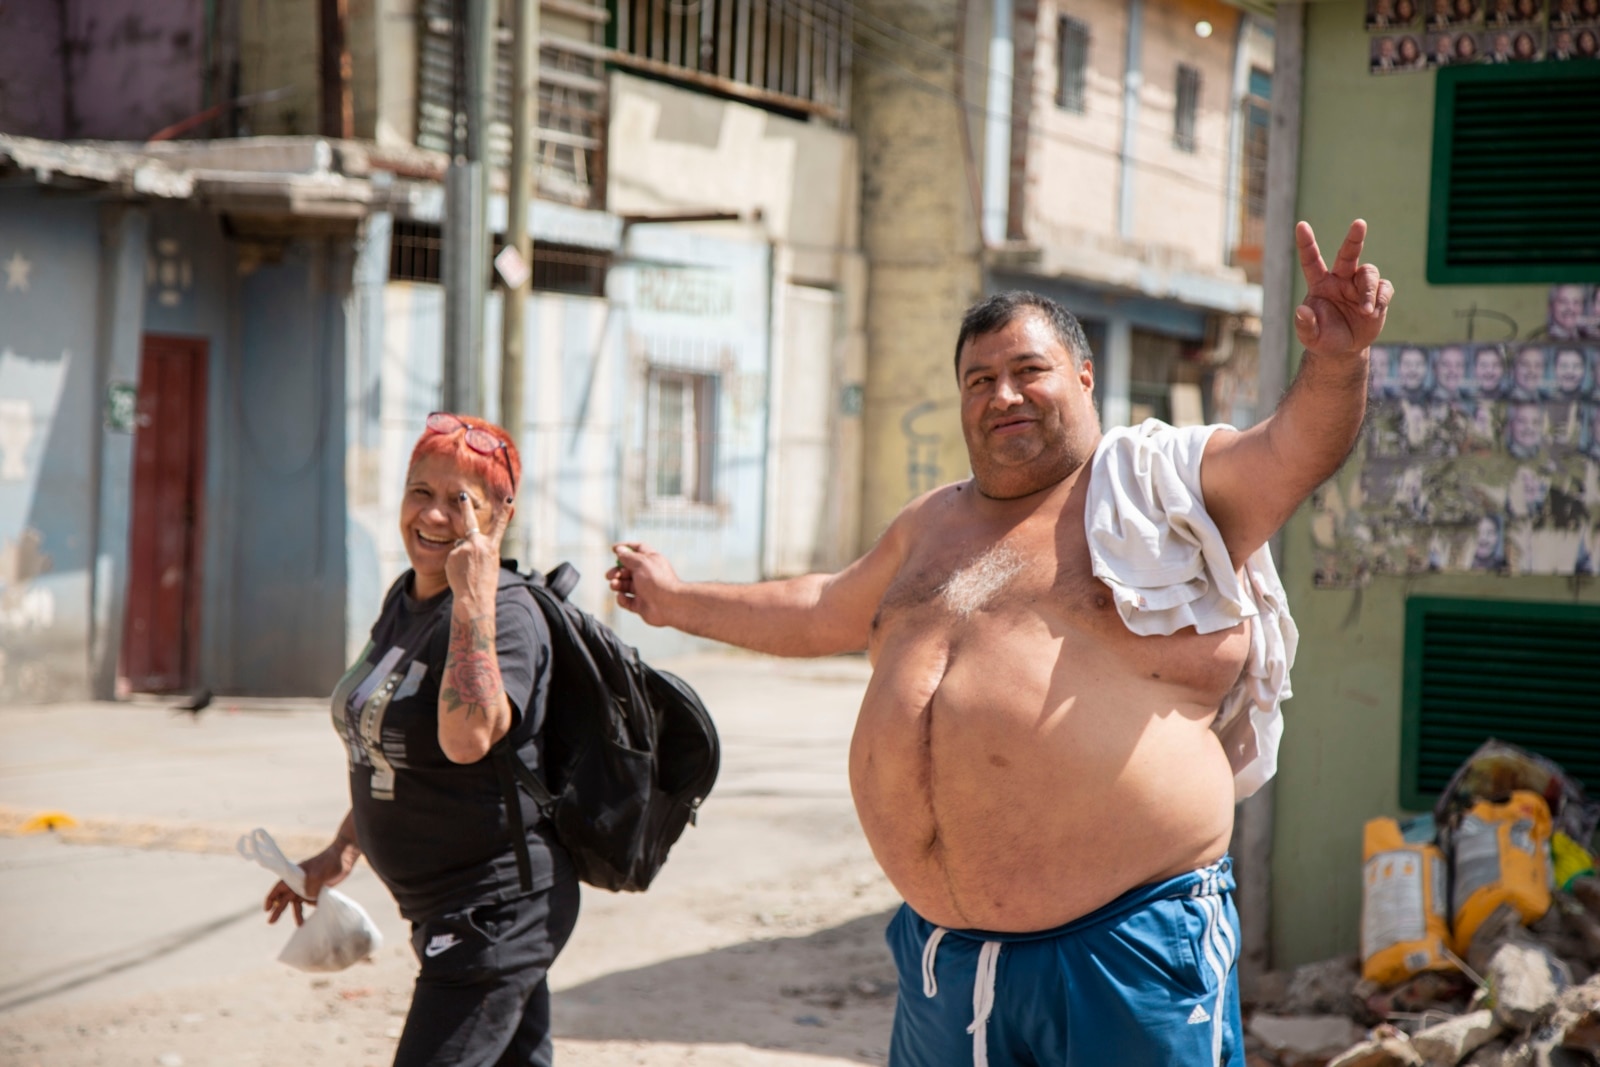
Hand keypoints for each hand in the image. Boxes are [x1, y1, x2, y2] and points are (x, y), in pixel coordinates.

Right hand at [263, 839, 358, 926]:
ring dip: (297, 913)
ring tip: (300, 924)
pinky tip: (312, 915)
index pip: (278, 887)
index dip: (271, 898)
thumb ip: (310, 887)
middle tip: (271, 922)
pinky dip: (309, 908)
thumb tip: (307, 899)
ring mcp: (307, 886)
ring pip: (297, 902)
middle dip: (278, 910)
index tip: (267, 909)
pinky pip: (309, 902)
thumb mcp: (317, 874)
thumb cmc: (328, 862)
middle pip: (285, 897)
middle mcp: (298, 882)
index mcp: (294, 876)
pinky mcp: (317, 890)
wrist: (344, 858)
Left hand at [444, 492, 512, 608]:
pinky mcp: (451, 555)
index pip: (500, 526)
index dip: (504, 512)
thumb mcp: (490, 564)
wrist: (474, 598)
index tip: (508, 499)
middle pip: (469, 522)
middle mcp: (477, 544)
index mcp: (492, 547)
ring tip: (467, 572)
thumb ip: (480, 549)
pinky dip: (455, 564)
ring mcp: (463, 548)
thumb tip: (462, 541)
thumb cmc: (485, 584)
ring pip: (460, 548)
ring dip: (462, 557)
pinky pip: (453, 557)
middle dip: (466, 507)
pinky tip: (460, 574)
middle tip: (462, 495)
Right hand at [605, 543, 679, 625]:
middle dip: (616, 571)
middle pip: (627, 569)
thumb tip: (620, 550)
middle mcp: (647, 575)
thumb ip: (628, 556)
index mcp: (651, 561)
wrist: (669, 605)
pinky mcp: (641, 605)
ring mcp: (644, 590)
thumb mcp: (641, 563)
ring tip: (614, 585)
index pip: (638, 549)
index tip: (613, 549)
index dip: (625, 548)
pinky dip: (622, 599)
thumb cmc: (657, 581)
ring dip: (616, 584)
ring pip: (625, 585)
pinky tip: (622, 597)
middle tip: (609, 575)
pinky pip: (627, 601)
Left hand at [1294, 219, 1394, 359]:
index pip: (1311, 261)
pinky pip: (1384, 288)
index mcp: (1320, 284)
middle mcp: (1340, 279)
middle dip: (1354, 239)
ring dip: (1368, 291)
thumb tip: (1302, 311)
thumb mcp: (1310, 336)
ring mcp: (1359, 285)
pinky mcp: (1378, 294)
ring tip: (1366, 311)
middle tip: (1359, 223)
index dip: (1306, 244)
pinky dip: (1380, 299)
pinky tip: (1373, 312)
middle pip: (1348, 254)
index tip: (1301, 225)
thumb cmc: (1323, 337)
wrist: (1345, 349)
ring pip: (1368, 274)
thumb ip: (1305, 324)